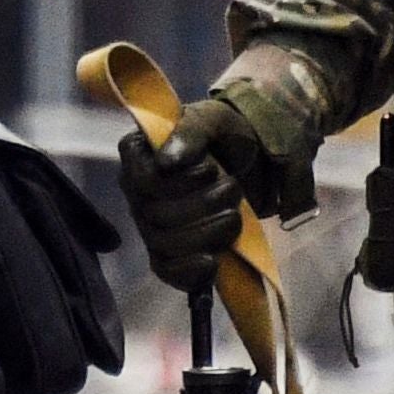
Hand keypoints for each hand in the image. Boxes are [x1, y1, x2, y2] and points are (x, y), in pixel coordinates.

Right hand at [114, 65, 319, 292]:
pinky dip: (189, 272)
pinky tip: (212, 263)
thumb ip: (191, 133)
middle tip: (233, 188)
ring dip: (208, 233)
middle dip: (204, 205)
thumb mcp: (215, 121)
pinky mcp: (169, 252)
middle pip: (157, 216)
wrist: (256, 161)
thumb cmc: (227, 135)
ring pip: (165, 245)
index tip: (209, 169)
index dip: (179, 182)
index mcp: (138, 156)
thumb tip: (166, 161)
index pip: (143, 181)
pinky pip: (168, 271)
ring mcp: (151, 225)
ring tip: (234, 215)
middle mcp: (137, 193)